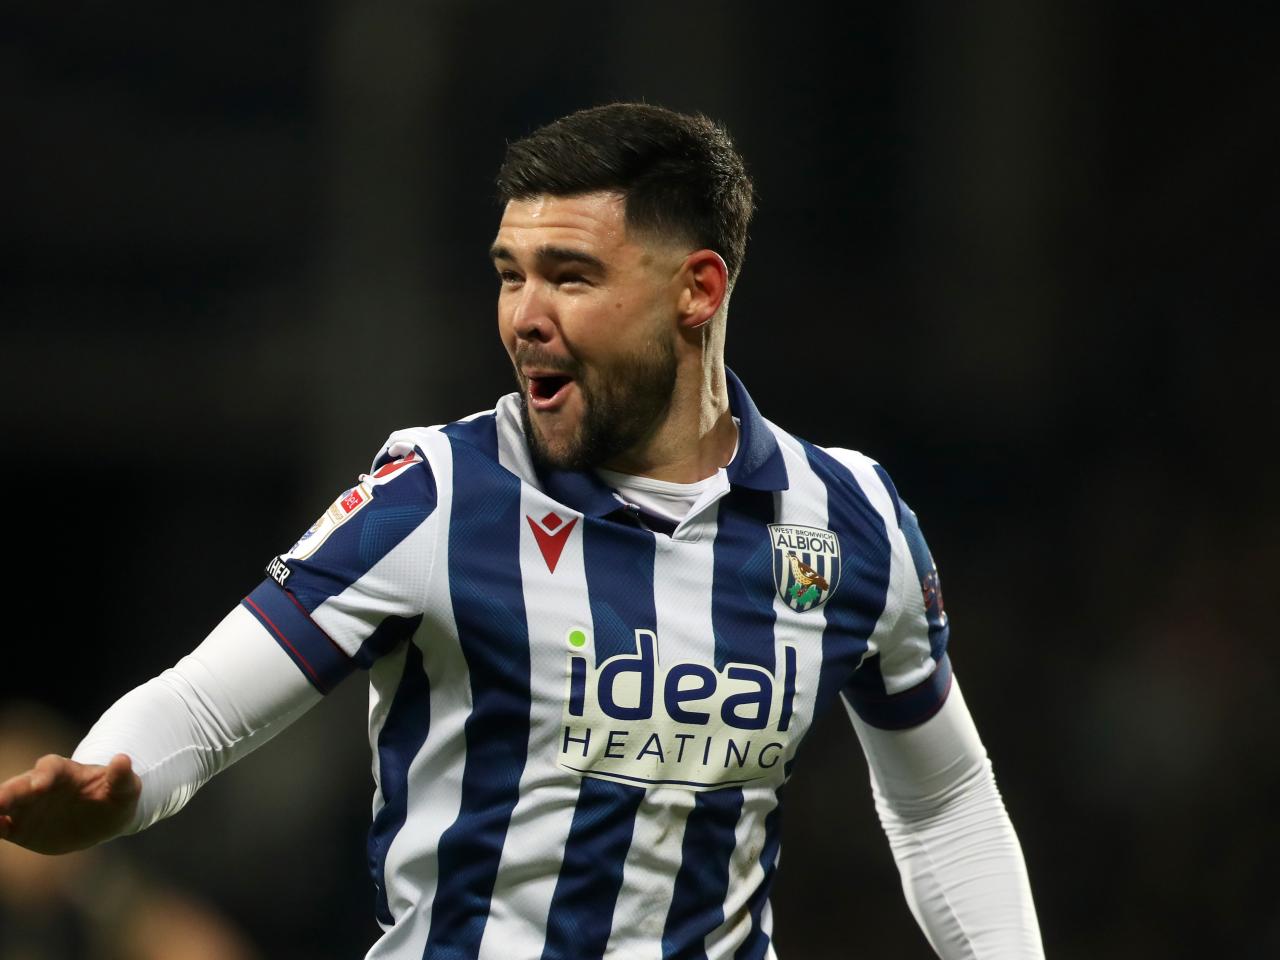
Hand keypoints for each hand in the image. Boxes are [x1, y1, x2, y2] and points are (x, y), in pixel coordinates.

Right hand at [0, 753, 140, 853]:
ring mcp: (28, 806)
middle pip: (20, 785)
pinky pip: (2, 826)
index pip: (51, 767)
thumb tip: (123, 759)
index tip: (40, 785)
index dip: (44, 774)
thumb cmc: (114, 798)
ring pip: (6, 803)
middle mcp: (40, 785)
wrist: (103, 819)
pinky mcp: (20, 826)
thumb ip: (122, 777)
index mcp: (66, 771)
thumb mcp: (126, 789)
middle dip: (8, 792)